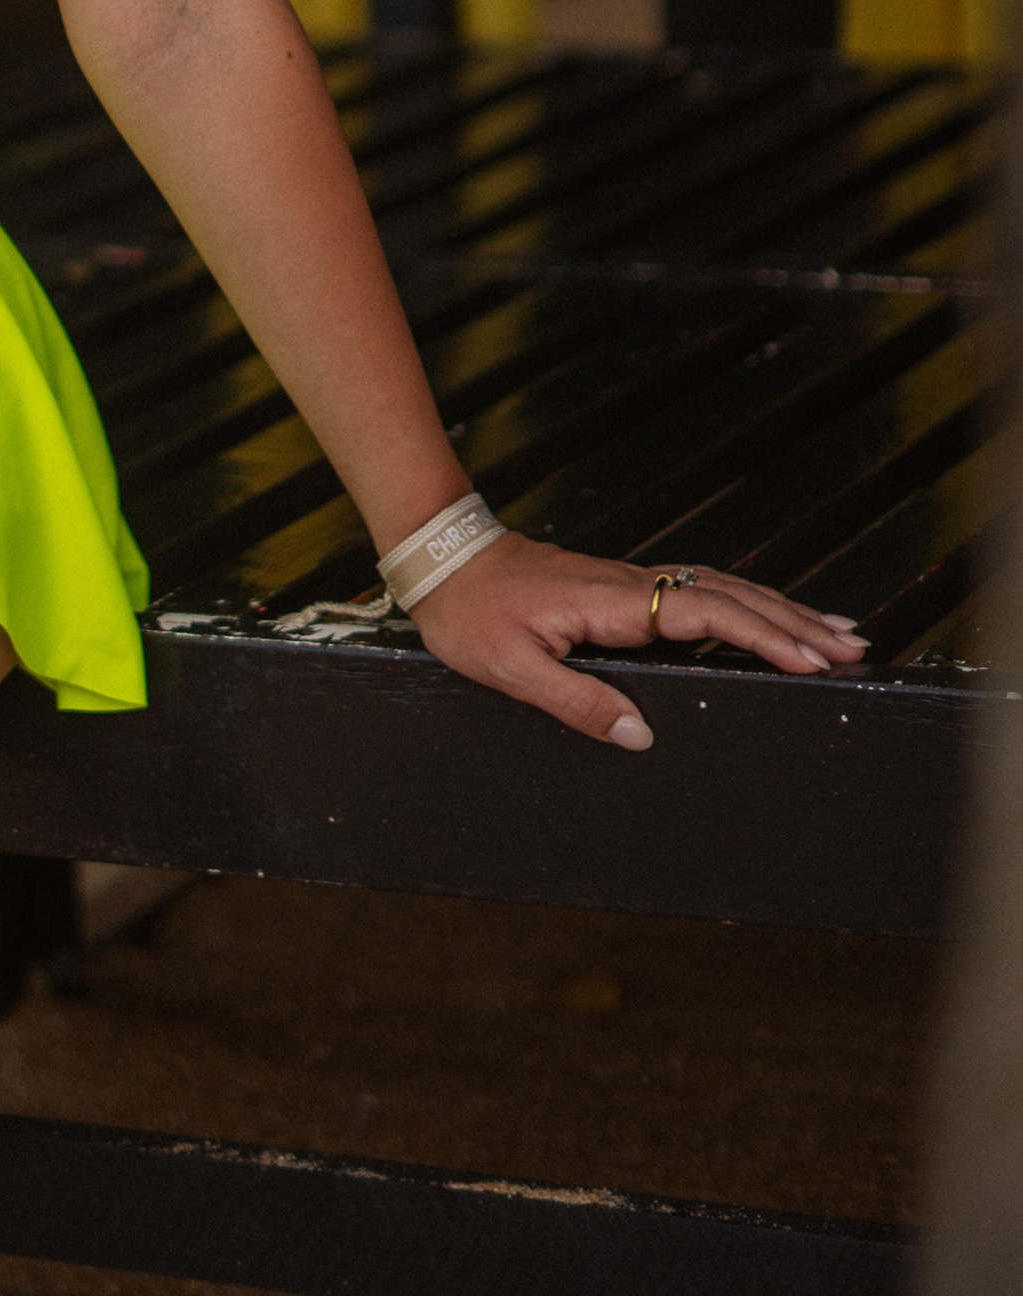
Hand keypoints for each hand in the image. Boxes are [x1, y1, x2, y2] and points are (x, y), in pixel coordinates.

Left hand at [410, 536, 867, 749]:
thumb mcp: (510, 668)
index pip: (704, 613)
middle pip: (730, 596)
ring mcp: (631, 585)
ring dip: (779, 609)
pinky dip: (743, 604)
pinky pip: (698, 594)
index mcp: (611, 603)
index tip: (810, 657)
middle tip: (855, 646)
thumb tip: (643, 737)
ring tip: (835, 632)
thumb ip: (577, 702)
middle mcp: (632, 587)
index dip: (762, 634)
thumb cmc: (468, 613)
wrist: (440, 558)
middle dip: (794, 621)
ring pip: (720, 590)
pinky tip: (763, 618)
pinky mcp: (624, 591)